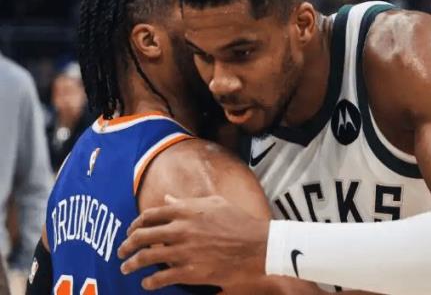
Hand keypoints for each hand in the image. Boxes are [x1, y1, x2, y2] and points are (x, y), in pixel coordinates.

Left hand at [118, 195, 268, 289]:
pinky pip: (162, 278)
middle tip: (121, 250)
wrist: (256, 246)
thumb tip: (168, 199)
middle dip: (127, 244)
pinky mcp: (190, 272)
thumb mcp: (213, 203)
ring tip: (125, 267)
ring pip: (147, 258)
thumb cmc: (238, 221)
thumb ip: (187, 202)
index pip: (151, 215)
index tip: (131, 229)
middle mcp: (180, 229)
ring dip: (132, 263)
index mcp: (185, 210)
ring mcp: (184, 251)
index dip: (136, 223)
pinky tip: (147, 283)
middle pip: (143, 236)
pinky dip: (150, 281)